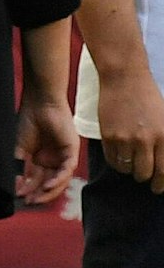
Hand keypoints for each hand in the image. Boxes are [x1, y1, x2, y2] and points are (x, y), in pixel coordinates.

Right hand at [14, 94, 79, 204]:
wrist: (40, 104)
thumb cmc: (28, 122)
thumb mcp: (19, 149)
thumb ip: (19, 167)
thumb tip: (15, 186)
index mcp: (40, 159)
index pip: (37, 180)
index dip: (30, 190)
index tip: (20, 198)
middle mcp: (53, 160)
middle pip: (49, 183)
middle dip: (40, 194)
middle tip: (30, 203)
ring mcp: (63, 156)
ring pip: (60, 180)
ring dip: (50, 191)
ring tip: (38, 197)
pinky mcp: (72, 151)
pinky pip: (67, 170)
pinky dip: (59, 179)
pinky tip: (48, 186)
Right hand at [96, 66, 163, 190]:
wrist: (124, 79)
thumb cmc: (148, 98)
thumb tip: (163, 164)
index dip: (161, 184)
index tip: (158, 188)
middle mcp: (145, 140)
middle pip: (144, 173)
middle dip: (144, 176)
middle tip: (143, 174)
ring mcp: (125, 138)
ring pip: (126, 168)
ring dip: (129, 169)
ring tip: (130, 161)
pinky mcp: (108, 136)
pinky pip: (111, 160)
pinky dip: (116, 162)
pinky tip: (120, 155)